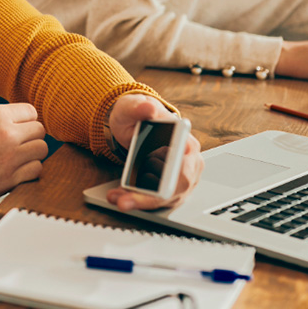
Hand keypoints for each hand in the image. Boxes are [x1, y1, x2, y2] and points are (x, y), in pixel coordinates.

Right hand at [0, 103, 47, 209]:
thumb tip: (18, 126)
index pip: (31, 112)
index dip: (26, 123)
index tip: (19, 132)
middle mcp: (5, 132)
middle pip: (40, 131)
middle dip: (30, 140)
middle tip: (17, 149)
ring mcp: (9, 157)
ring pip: (41, 151)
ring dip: (31, 157)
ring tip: (14, 163)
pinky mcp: (8, 180)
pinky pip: (35, 172)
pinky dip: (27, 174)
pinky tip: (13, 175)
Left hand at [104, 93, 202, 210]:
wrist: (134, 125)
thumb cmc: (137, 116)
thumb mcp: (132, 107)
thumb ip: (139, 107)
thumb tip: (148, 107)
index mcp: (186, 140)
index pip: (186, 156)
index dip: (179, 168)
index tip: (169, 179)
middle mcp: (190, 162)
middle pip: (176, 185)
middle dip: (151, 196)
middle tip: (124, 200)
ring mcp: (182, 179)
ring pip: (166, 198)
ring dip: (140, 201)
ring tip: (117, 198)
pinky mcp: (171, 190)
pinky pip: (157, 200)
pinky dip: (138, 200)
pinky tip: (120, 196)